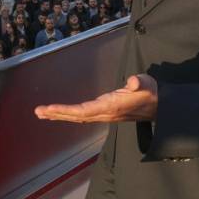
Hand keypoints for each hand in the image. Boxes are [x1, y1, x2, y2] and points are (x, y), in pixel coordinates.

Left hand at [34, 74, 157, 123]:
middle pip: (76, 116)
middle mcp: (105, 113)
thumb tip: (133, 82)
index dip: (66, 110)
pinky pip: (82, 115)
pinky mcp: (104, 112)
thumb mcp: (146, 83)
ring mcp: (104, 114)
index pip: (84, 110)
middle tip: (38, 111)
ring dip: (59, 115)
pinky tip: (59, 114)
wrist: (160, 105)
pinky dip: (68, 114)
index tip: (50, 108)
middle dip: (57, 113)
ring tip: (42, 113)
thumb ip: (139, 83)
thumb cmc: (151, 92)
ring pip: (78, 117)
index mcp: (111, 106)